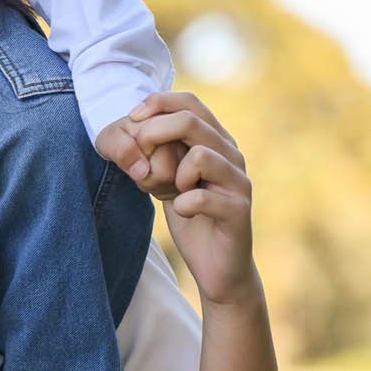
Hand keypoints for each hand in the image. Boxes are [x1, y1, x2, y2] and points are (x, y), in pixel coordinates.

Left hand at [128, 90, 256, 308]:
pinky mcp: (238, 210)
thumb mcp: (170, 179)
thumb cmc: (193, 220)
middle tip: (141, 160)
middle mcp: (232, 155)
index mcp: (217, 142)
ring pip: (200, 155)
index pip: (190, 101)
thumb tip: (133, 126)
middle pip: (191, 120)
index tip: (131, 119)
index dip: (157, 102)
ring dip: (173, 174)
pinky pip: (200, 197)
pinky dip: (182, 205)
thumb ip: (161, 153)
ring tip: (173, 192)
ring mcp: (239, 181)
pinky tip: (184, 214)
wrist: (219, 269)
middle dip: (154, 134)